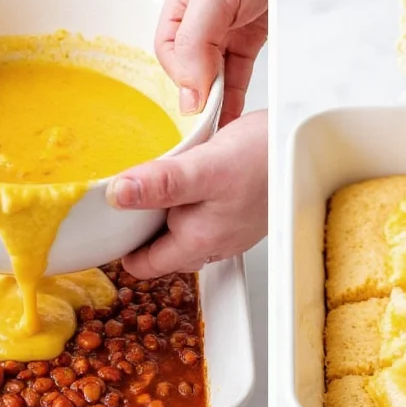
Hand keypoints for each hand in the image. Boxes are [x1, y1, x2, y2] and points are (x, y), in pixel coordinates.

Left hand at [106, 110, 267, 277]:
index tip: (98, 229)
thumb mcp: (205, 167)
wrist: (307, 142)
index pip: (145, 265)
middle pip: (160, 250)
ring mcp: (227, 228)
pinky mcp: (237, 210)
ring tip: (146, 186)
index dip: (119, 250)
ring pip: (181, 231)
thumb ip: (162, 185)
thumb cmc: (266, 157)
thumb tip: (119, 197)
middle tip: (116, 200)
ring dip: (162, 214)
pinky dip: (186, 201)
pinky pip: (200, 214)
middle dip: (137, 231)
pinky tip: (185, 176)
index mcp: (199, 241)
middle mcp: (213, 242)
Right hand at [156, 0, 267, 125]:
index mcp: (180, 7)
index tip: (198, 99)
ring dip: (216, 104)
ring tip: (219, 130)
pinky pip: (237, 76)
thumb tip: (187, 91)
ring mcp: (225, 32)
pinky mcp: (249, 40)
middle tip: (210, 122)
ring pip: (213, 78)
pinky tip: (230, 118)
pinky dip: (233, 98)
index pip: (168, 54)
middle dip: (198, 96)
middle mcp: (199, 22)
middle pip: (189, 70)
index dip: (182, 78)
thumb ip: (196, 41)